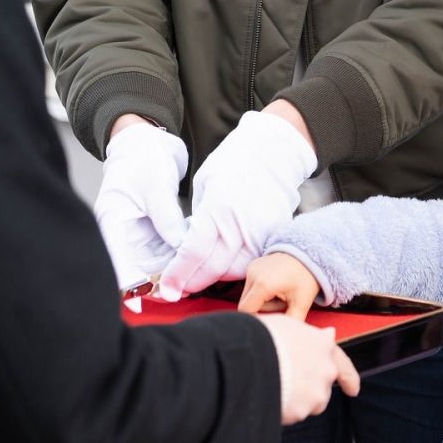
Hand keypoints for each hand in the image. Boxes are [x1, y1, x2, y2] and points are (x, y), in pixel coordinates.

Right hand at [94, 119, 188, 288]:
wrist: (147, 143)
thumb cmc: (142, 157)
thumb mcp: (155, 187)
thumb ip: (167, 219)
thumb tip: (181, 246)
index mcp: (112, 222)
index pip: (117, 263)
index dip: (132, 284)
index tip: (153, 295)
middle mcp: (122, 234)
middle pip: (138, 270)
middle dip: (161, 282)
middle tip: (185, 292)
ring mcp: (139, 235)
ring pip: (157, 265)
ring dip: (175, 272)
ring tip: (198, 279)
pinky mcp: (154, 233)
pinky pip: (169, 253)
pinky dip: (182, 257)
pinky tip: (199, 260)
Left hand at [159, 107, 316, 299]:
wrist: (272, 153)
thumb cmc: (234, 163)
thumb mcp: (203, 185)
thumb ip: (197, 219)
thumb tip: (187, 246)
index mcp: (218, 209)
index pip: (194, 252)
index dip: (179, 274)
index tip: (168, 288)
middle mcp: (241, 226)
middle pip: (214, 268)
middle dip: (193, 282)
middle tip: (179, 289)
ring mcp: (261, 233)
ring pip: (235, 271)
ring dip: (215, 278)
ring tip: (199, 275)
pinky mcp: (273, 235)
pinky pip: (253, 261)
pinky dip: (237, 267)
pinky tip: (224, 264)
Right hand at [239, 253, 323, 320]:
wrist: (310, 254)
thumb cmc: (307, 278)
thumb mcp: (302, 303)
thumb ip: (291, 322)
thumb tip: (286, 338)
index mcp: (263, 285)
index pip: (247, 310)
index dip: (257, 319)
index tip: (272, 320)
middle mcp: (253, 275)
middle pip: (246, 304)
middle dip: (261, 309)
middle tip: (282, 305)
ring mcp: (251, 268)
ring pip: (248, 295)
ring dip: (261, 300)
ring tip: (281, 295)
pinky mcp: (252, 266)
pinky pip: (250, 285)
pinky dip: (260, 291)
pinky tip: (276, 287)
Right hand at [256, 320, 359, 424]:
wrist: (247, 358)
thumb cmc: (262, 336)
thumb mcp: (286, 324)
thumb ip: (309, 334)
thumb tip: (328, 335)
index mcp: (322, 346)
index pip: (342, 364)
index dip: (348, 378)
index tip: (353, 389)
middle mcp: (326, 370)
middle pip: (322, 387)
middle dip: (309, 389)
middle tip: (289, 386)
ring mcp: (316, 393)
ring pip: (309, 403)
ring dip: (296, 400)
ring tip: (271, 386)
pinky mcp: (301, 412)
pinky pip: (292, 414)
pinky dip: (282, 409)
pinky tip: (266, 396)